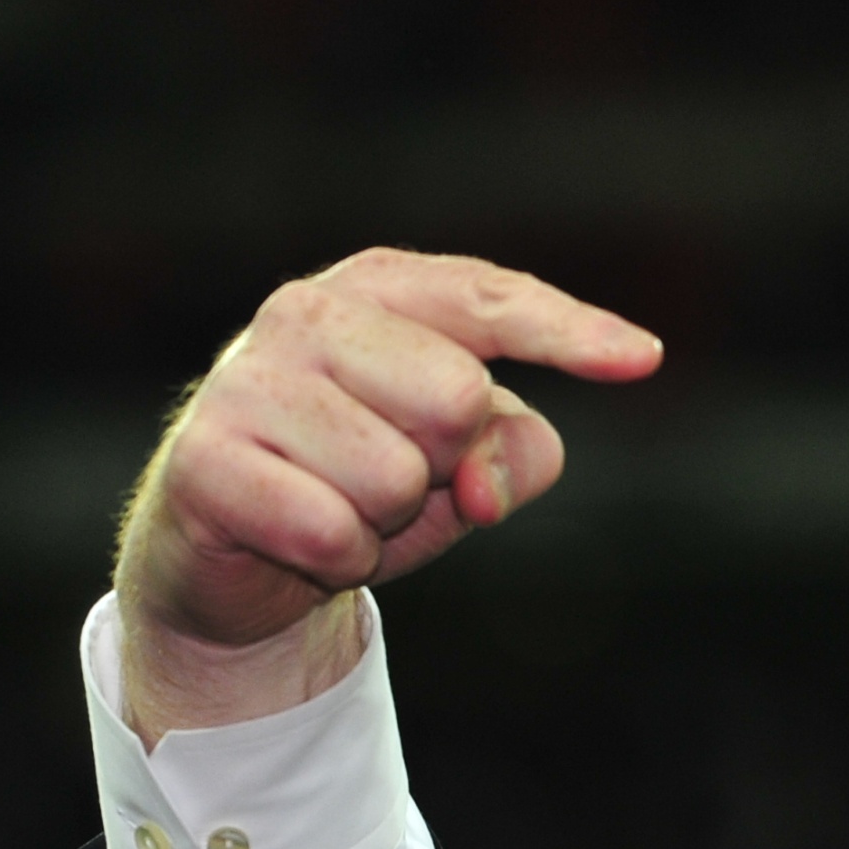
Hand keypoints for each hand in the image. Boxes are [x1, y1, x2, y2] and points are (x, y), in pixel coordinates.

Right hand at [113, 248, 660, 739]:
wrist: (230, 554)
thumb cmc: (358, 482)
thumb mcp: (461, 465)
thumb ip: (512, 451)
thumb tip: (484, 483)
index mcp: (376, 289)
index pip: (488, 299)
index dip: (570, 331)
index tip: (645, 360)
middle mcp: (304, 312)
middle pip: (455, 399)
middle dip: (443, 467)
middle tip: (390, 479)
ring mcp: (246, 380)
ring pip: (395, 476)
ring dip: (384, 521)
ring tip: (339, 504)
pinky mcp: (203, 459)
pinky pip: (332, 531)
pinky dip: (338, 559)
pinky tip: (301, 539)